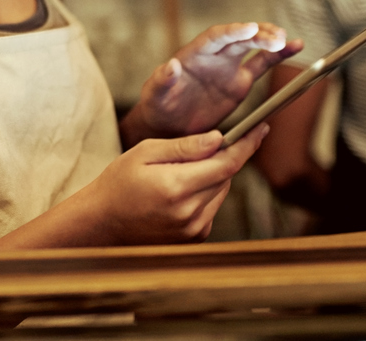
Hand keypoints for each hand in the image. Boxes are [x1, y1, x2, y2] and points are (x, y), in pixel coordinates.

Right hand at [83, 126, 270, 244]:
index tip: (261, 128)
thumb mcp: (146, 152)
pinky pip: (212, 207)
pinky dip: (205, 194)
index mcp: (176, 187)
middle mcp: (189, 213)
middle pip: (226, 176)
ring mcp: (193, 229)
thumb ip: (184, 146)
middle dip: (221, 157)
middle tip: (199, 148)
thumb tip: (218, 139)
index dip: (247, 145)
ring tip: (179, 173)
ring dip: (212, 176)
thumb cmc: (119, 182)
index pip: (227, 164)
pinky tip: (178, 192)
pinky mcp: (194, 238)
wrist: (103, 223)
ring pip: (221, 191)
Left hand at [123, 23, 302, 142]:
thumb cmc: (157, 107)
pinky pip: (262, 64)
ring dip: (271, 41)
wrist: (169, 126)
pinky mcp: (239, 81)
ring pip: (253, 47)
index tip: (249, 28)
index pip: (215, 37)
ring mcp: (228, 67)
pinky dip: (278, 56)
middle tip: (277, 37)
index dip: (233, 31)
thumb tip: (170, 65)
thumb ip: (162, 80)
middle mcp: (213, 56)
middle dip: (258, 35)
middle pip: (239, 38)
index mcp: (194, 54)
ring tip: (289, 40)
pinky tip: (296, 47)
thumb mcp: (155, 95)